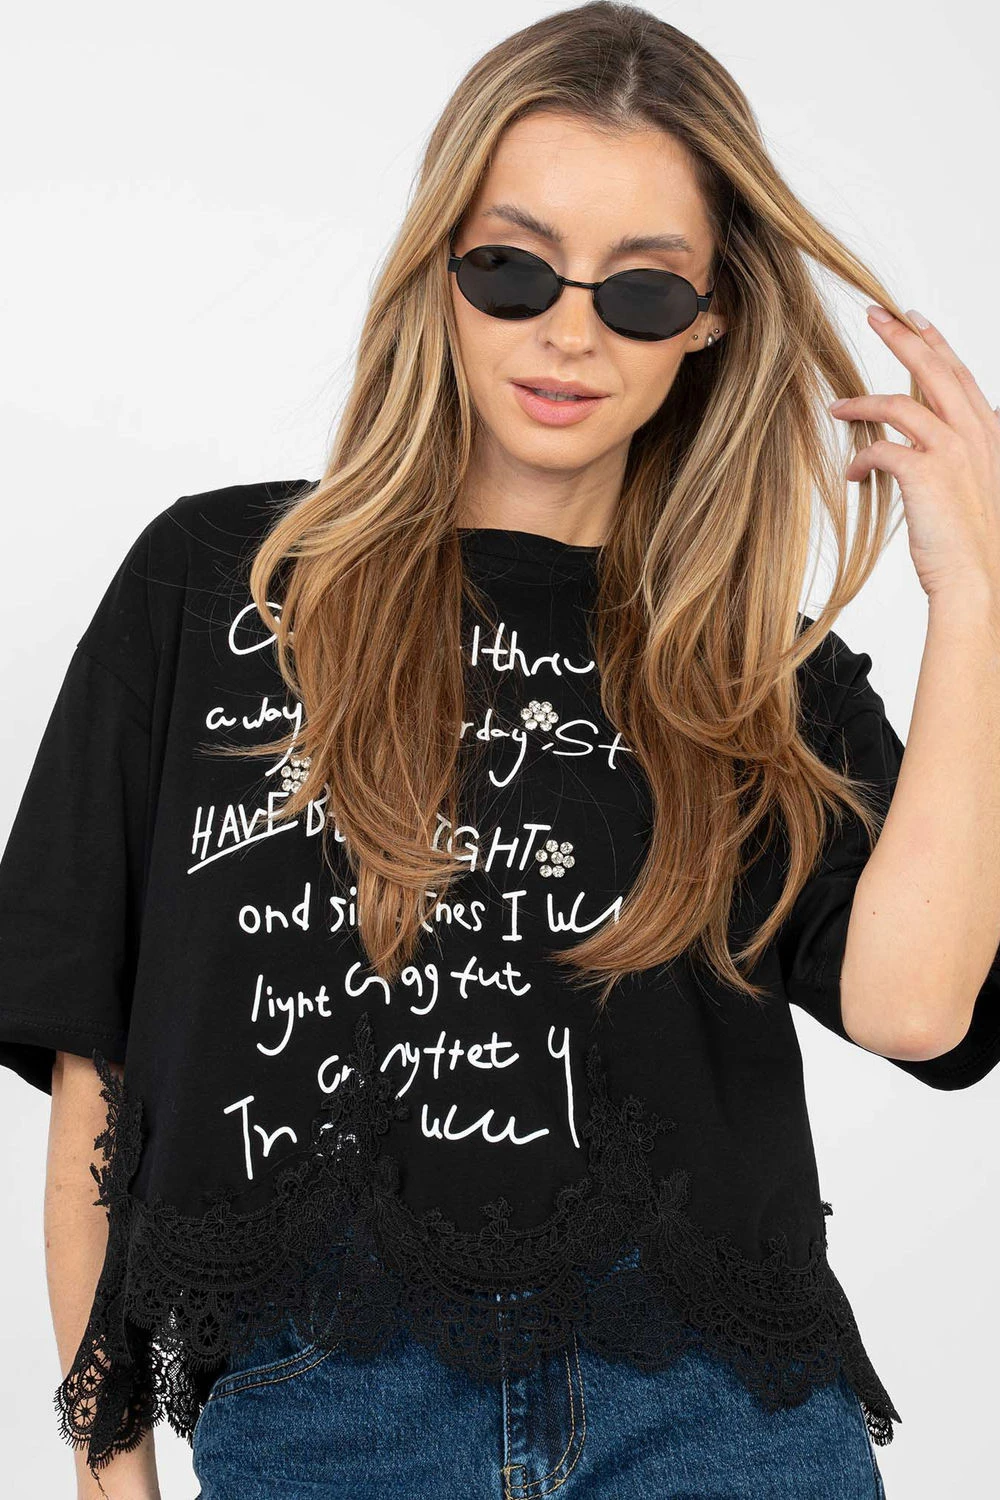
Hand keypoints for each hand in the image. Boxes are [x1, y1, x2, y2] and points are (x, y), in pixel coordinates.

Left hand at [828, 306, 999, 601]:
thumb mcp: (975, 487)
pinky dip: (861, 458)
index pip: (960, 374)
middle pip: (934, 369)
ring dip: (863, 402)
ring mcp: (952, 451)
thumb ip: (957, 457)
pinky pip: (882, 450)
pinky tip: (851, 473)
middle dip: (902, 336)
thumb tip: (927, 445)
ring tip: (836, 406)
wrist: (978, 580)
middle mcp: (975, 434)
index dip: (935, 343)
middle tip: (873, 314)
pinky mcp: (926, 474)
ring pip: (902, 403)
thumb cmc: (973, 543)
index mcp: (989, 433)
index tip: (912, 319)